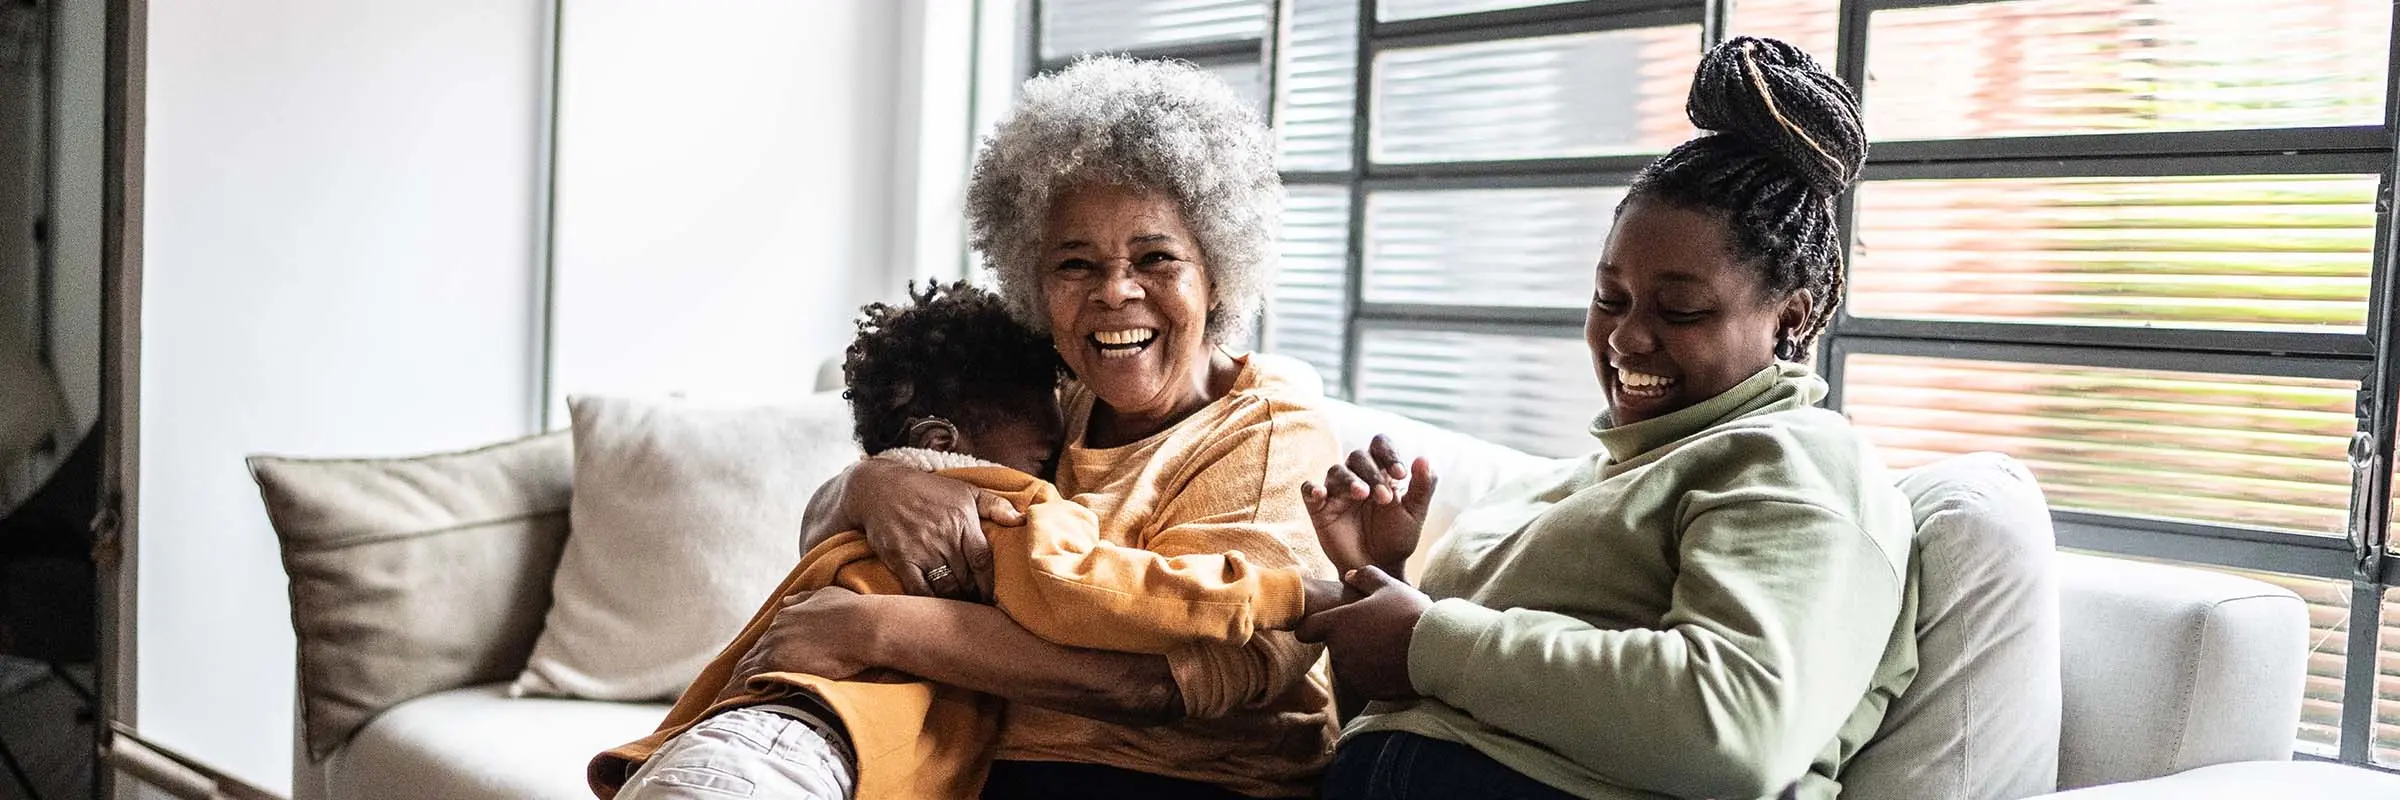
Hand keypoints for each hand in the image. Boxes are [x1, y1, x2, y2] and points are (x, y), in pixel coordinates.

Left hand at [729, 586, 888, 689]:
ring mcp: (774, 649)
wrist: (864, 627)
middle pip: (751, 658)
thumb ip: (804, 600)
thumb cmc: (853, 612)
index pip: (765, 643)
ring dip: (734, 687)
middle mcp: (775, 632)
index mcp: (786, 618)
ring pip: (745, 671)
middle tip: (730, 692)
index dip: (758, 659)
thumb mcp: (826, 597)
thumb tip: (788, 600)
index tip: (752, 672)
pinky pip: (749, 684)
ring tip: (724, 703)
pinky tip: (730, 705)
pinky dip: (737, 694)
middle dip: (741, 674)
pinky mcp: (778, 666)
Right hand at [846, 459, 1023, 599]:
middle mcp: (944, 538)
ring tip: (959, 607)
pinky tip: (935, 607)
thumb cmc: (929, 491)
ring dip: (954, 601)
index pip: (983, 562)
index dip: (989, 584)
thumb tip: (1022, 518)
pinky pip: (919, 590)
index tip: (993, 598)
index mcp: (963, 523)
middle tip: (976, 605)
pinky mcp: (900, 560)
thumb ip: (995, 505)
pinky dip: (929, 601)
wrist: (881, 489)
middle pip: (966, 579)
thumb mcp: (966, 490)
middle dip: (973, 594)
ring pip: (945, 588)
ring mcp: (921, 550)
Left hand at [1295, 566, 1430, 702]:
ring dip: (1360, 657)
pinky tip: (1393, 663)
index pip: (1305, 630)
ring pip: (1348, 664)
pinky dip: (1373, 674)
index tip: (1324, 624)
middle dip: (1347, 639)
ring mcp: (1351, 673)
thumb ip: (1365, 578)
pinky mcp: (1365, 690)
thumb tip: (1350, 575)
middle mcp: (1338, 651)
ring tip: (1387, 646)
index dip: (1312, 626)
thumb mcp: (1389, 587)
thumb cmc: (1410, 614)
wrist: (1436, 652)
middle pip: (1333, 645)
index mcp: (1336, 624)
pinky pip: (1363, 680)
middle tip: (1374, 630)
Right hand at [1302, 435, 1436, 577]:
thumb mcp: (1415, 513)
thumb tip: (1424, 458)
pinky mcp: (1319, 508)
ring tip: (1362, 494)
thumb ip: (1423, 486)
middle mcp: (1357, 476)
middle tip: (1385, 499)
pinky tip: (1321, 494)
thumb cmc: (1397, 538)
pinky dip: (1312, 489)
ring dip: (1349, 479)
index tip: (1400, 474)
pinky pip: (1309, 490)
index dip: (1389, 454)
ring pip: (1336, 470)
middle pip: (1358, 456)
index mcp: (1381, 471)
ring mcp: (1337, 492)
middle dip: (1373, 474)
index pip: (1380, 445)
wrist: (1378, 567)